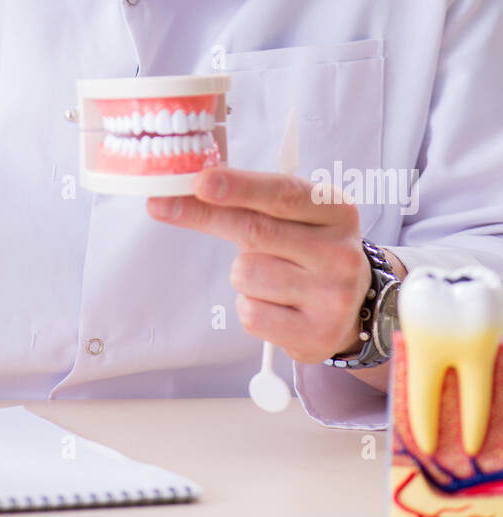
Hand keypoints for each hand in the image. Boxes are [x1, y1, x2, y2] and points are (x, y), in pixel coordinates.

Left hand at [147, 164, 371, 363]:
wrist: (352, 306)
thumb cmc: (307, 249)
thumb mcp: (294, 216)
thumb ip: (250, 199)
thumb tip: (188, 187)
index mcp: (336, 211)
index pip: (282, 194)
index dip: (238, 187)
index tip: (200, 182)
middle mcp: (341, 252)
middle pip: (255, 230)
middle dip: (203, 215)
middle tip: (164, 205)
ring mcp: (333, 297)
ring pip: (246, 274)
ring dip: (241, 273)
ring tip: (270, 275)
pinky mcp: (316, 335)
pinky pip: (250, 313)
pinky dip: (249, 305)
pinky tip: (275, 304)